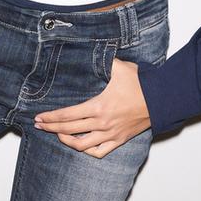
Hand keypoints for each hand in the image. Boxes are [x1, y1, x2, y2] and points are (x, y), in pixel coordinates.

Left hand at [33, 57, 150, 156]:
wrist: (161, 99)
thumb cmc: (141, 83)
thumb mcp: (119, 67)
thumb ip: (101, 60)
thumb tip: (87, 48)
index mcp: (99, 106)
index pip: (68, 115)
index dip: (51, 117)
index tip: (39, 117)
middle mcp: (102, 123)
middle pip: (70, 130)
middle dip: (51, 128)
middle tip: (39, 125)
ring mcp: (111, 134)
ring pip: (82, 145)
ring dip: (66, 141)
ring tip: (57, 135)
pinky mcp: (119, 140)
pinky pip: (99, 152)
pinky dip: (86, 151)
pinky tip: (79, 145)